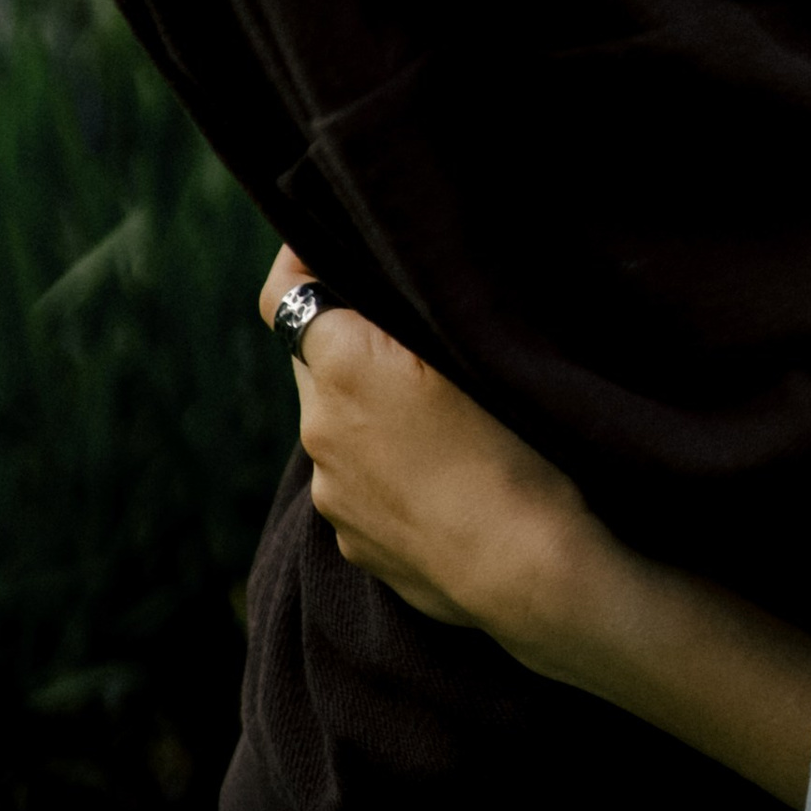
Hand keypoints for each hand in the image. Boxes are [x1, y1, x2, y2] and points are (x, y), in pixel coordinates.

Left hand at [257, 247, 595, 656]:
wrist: (526, 569)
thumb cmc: (514, 447)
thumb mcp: (469, 349)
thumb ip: (407, 312)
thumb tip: (375, 287)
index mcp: (343, 368)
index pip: (284, 293)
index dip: (301, 260)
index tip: (329, 241)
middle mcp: (319, 429)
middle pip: (317, 360)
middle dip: (353, 342)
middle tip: (416, 335)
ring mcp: (332, 493)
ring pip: (338, 424)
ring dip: (371, 409)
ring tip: (444, 416)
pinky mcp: (352, 543)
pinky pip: (357, 481)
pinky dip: (386, 467)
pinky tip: (444, 474)